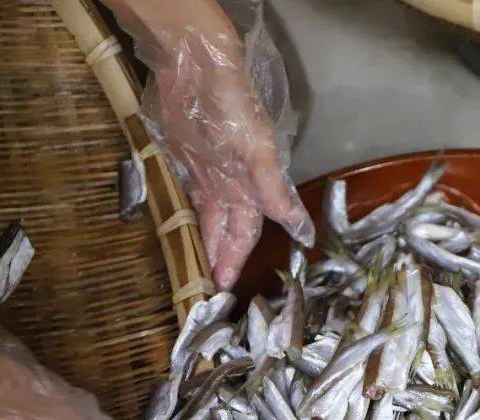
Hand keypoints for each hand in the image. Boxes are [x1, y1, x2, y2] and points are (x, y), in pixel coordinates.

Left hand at [106, 0, 313, 288]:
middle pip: (228, 231)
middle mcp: (232, 185)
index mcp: (252, 185)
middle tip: (210, 291)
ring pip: (209, 221)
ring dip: (205, 246)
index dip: (240, 256)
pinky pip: (190, 202)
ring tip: (197, 273)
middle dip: (222, 259)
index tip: (231, 285)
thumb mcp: (256, 150)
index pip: (249, 230)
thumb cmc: (231, 106)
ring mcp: (207, 175)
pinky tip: (183, 234)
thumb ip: (272, 189)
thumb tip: (296, 226)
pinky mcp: (185, 163)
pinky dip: (189, 221)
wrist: (195, 69)